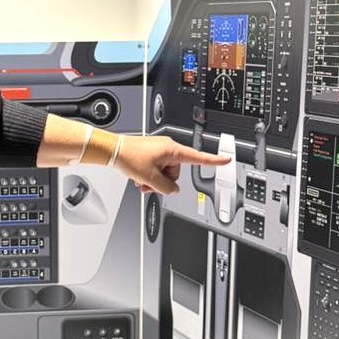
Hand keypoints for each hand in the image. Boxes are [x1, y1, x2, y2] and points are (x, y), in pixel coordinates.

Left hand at [114, 134, 230, 195]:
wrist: (113, 150)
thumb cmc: (129, 157)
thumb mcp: (150, 179)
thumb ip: (166, 188)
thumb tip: (173, 190)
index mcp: (173, 150)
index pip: (198, 157)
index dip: (213, 161)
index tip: (226, 160)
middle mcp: (168, 148)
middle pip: (176, 173)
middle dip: (162, 181)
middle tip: (147, 183)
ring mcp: (160, 150)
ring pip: (165, 173)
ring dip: (154, 180)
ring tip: (141, 180)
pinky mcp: (152, 153)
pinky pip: (157, 168)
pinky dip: (150, 175)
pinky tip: (139, 177)